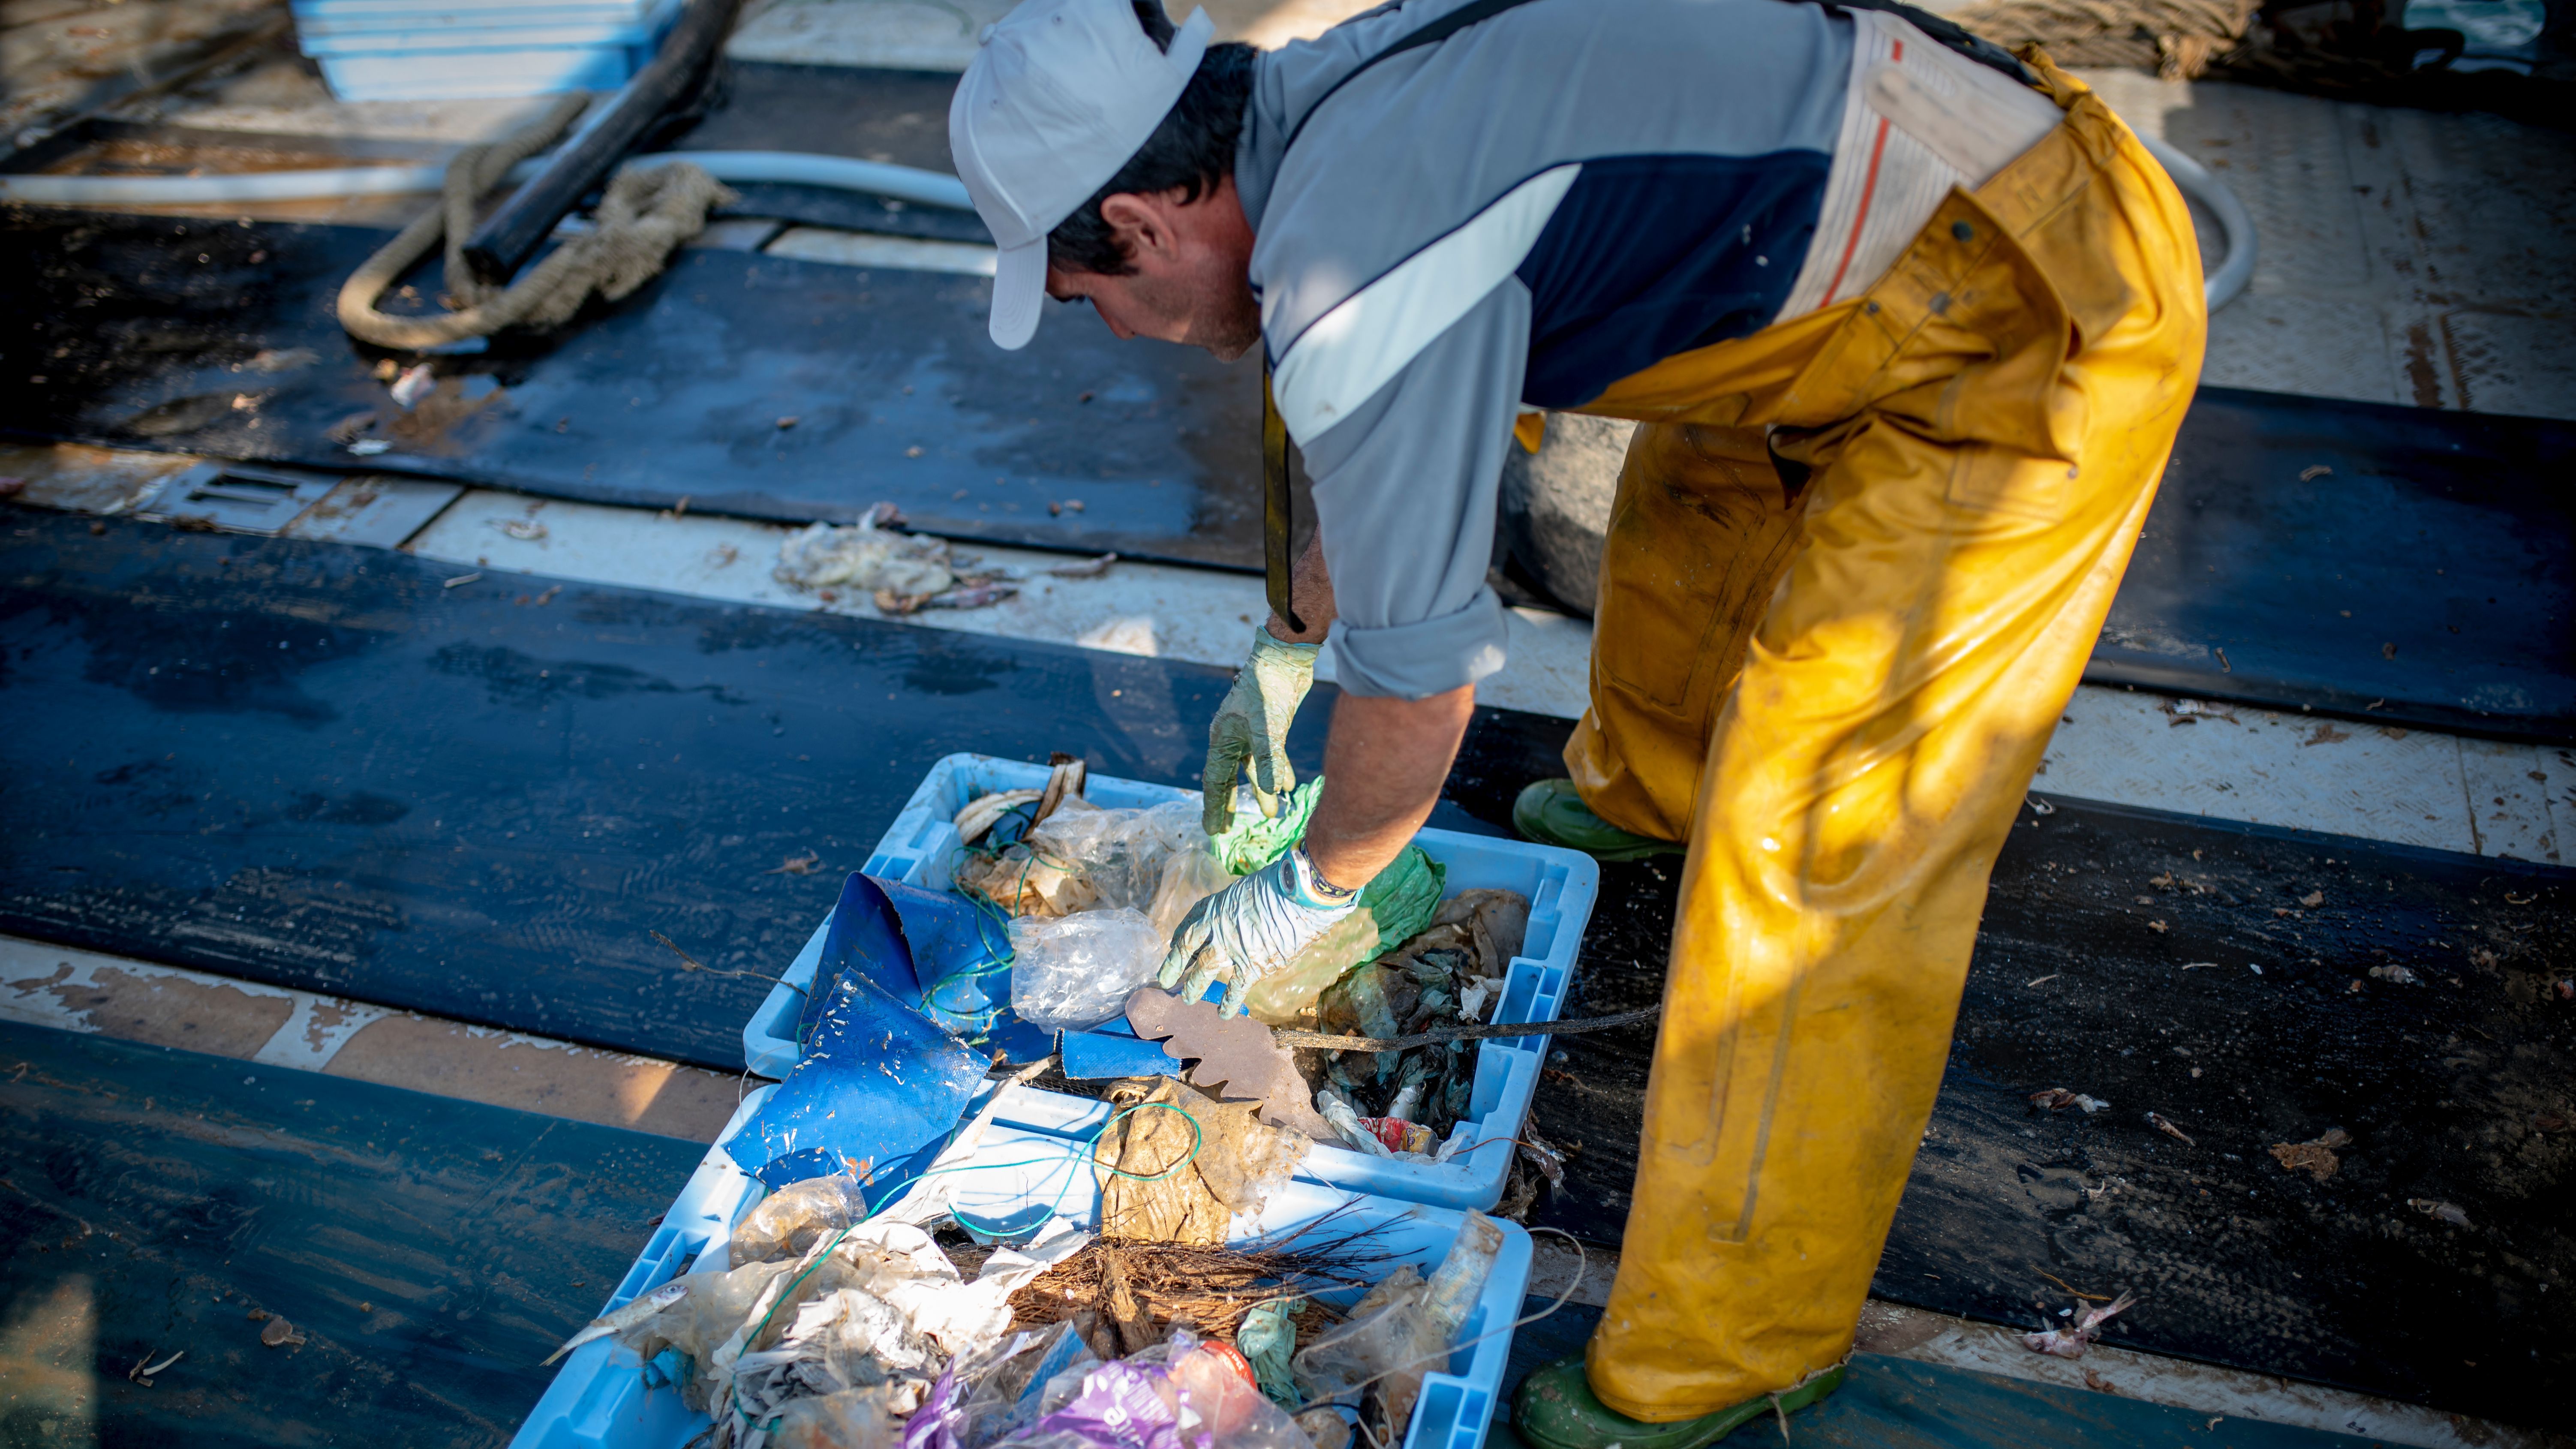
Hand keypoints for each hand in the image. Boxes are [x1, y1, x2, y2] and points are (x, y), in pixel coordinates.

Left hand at [1156, 848, 1355, 1015]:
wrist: (1299, 894)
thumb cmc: (1281, 884)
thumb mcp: (1249, 889)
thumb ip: (1240, 907)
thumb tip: (1246, 918)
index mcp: (1216, 906)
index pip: (1191, 924)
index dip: (1180, 937)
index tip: (1174, 946)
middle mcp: (1217, 927)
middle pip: (1188, 948)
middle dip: (1174, 964)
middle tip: (1165, 980)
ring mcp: (1231, 948)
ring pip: (1204, 971)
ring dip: (1194, 987)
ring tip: (1187, 1000)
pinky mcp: (1251, 966)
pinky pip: (1235, 989)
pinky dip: (1228, 1003)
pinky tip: (1223, 1014)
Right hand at [1200, 626, 1318, 834]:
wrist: (1285, 658)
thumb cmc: (1268, 688)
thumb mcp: (1269, 725)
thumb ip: (1270, 758)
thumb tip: (1272, 791)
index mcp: (1222, 738)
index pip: (1214, 779)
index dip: (1214, 805)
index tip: (1212, 830)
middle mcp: (1232, 738)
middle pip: (1227, 778)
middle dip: (1227, 804)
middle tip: (1225, 830)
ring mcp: (1250, 733)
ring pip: (1251, 770)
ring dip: (1259, 791)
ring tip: (1267, 814)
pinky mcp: (1270, 727)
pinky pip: (1270, 756)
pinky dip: (1278, 771)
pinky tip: (1288, 786)